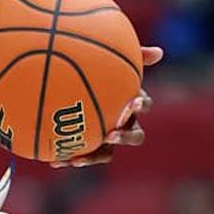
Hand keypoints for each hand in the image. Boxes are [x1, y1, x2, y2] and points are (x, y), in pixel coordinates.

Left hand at [50, 46, 163, 168]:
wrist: (67, 82)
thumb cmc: (93, 66)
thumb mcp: (107, 57)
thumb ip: (129, 54)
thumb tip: (159, 51)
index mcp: (129, 102)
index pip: (142, 104)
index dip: (140, 104)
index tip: (132, 101)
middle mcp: (122, 122)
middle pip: (133, 135)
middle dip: (125, 137)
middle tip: (111, 134)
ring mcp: (105, 137)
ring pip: (107, 153)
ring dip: (96, 157)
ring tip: (79, 159)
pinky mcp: (87, 146)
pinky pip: (81, 156)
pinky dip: (69, 158)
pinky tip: (54, 161)